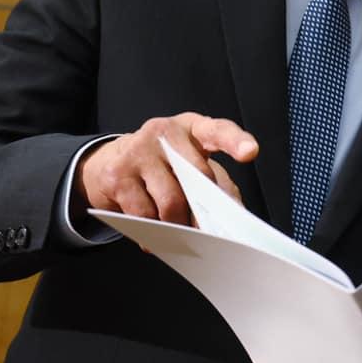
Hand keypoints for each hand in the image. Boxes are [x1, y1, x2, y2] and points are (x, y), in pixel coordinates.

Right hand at [76, 113, 257, 224]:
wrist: (111, 161)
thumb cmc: (165, 165)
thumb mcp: (194, 165)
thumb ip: (220, 184)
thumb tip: (235, 216)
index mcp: (192, 127)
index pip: (218, 130)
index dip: (235, 141)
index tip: (250, 152)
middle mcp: (165, 132)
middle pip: (198, 176)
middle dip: (205, 210)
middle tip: (207, 231)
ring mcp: (138, 150)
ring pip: (170, 201)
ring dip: (178, 225)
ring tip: (179, 233)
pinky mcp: (117, 174)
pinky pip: (144, 213)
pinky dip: (153, 232)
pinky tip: (154, 235)